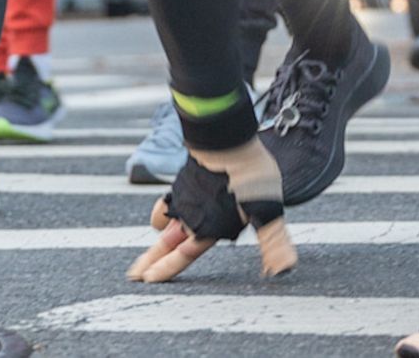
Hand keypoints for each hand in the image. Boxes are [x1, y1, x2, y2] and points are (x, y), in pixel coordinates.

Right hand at [125, 141, 293, 282]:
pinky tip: (169, 210)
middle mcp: (191, 215)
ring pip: (166, 219)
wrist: (226, 139)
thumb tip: (283, 270)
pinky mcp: (186, 177)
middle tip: (135, 274)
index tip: (147, 279)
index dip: (166, 269)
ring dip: (160, 233)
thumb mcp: (267, 210)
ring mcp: (184, 195)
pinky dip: (166, 208)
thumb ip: (273, 242)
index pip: (183, 256)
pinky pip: (171, 199)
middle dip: (152, 259)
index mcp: (208, 228)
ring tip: (157, 238)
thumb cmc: (249, 175)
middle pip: (167, 243)